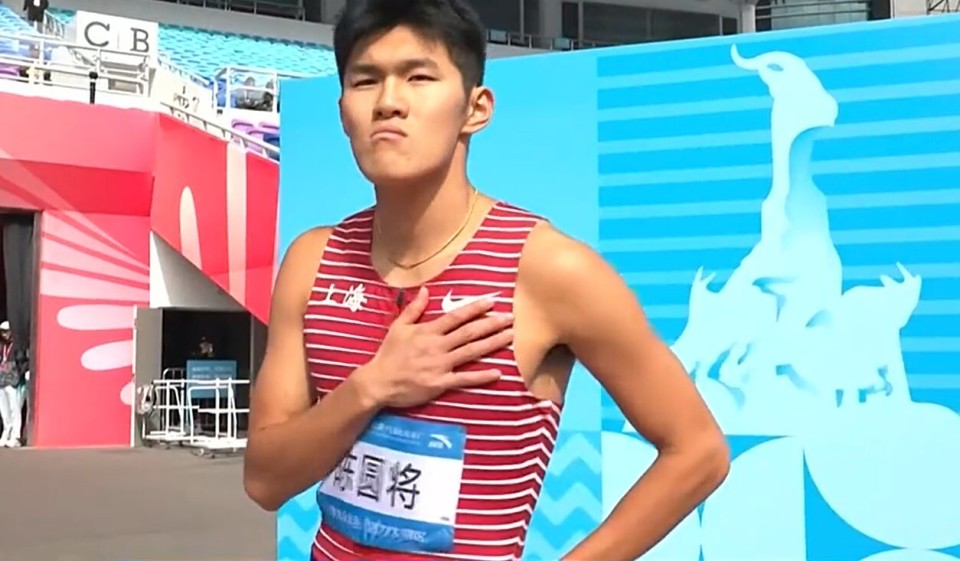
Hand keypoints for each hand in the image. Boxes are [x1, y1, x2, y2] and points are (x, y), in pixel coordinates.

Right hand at [356, 286, 512, 408]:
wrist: (379, 381)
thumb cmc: (388, 354)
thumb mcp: (398, 327)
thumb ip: (414, 308)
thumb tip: (426, 289)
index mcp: (428, 331)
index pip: (456, 317)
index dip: (475, 309)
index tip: (492, 302)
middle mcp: (437, 346)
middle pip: (469, 332)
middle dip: (491, 324)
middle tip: (511, 319)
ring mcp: (440, 365)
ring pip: (471, 352)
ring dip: (492, 343)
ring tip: (510, 337)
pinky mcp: (441, 383)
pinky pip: (464, 379)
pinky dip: (481, 376)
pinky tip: (497, 372)